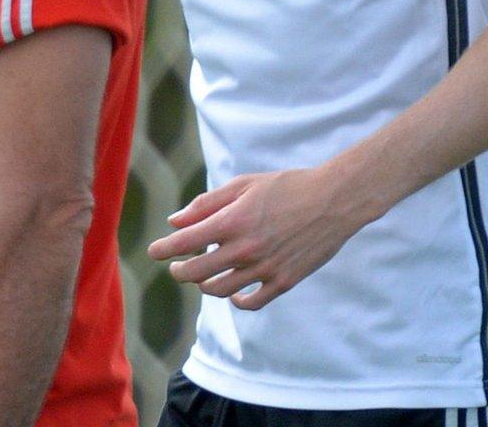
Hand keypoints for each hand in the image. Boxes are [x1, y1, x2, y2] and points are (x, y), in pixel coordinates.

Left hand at [147, 167, 367, 310]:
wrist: (334, 200)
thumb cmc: (286, 186)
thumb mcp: (243, 186)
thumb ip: (206, 204)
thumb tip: (174, 221)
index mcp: (232, 221)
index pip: (184, 242)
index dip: (164, 249)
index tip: (154, 251)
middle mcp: (245, 248)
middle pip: (196, 273)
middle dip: (179, 271)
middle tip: (176, 267)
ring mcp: (265, 268)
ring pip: (220, 290)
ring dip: (204, 285)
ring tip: (203, 276)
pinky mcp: (284, 281)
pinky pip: (252, 302)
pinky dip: (236, 302)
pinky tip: (233, 293)